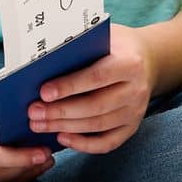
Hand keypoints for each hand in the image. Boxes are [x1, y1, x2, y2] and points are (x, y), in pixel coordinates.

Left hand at [27, 22, 156, 154]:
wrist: (147, 59)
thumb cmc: (115, 45)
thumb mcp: (103, 37)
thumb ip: (81, 47)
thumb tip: (43, 62)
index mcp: (130, 63)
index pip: (97, 77)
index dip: (69, 86)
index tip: (43, 93)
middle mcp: (137, 89)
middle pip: (96, 106)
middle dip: (61, 111)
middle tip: (34, 112)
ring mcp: (136, 111)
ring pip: (98, 125)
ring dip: (66, 127)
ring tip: (40, 125)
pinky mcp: (132, 127)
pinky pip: (107, 142)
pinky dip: (83, 144)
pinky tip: (62, 137)